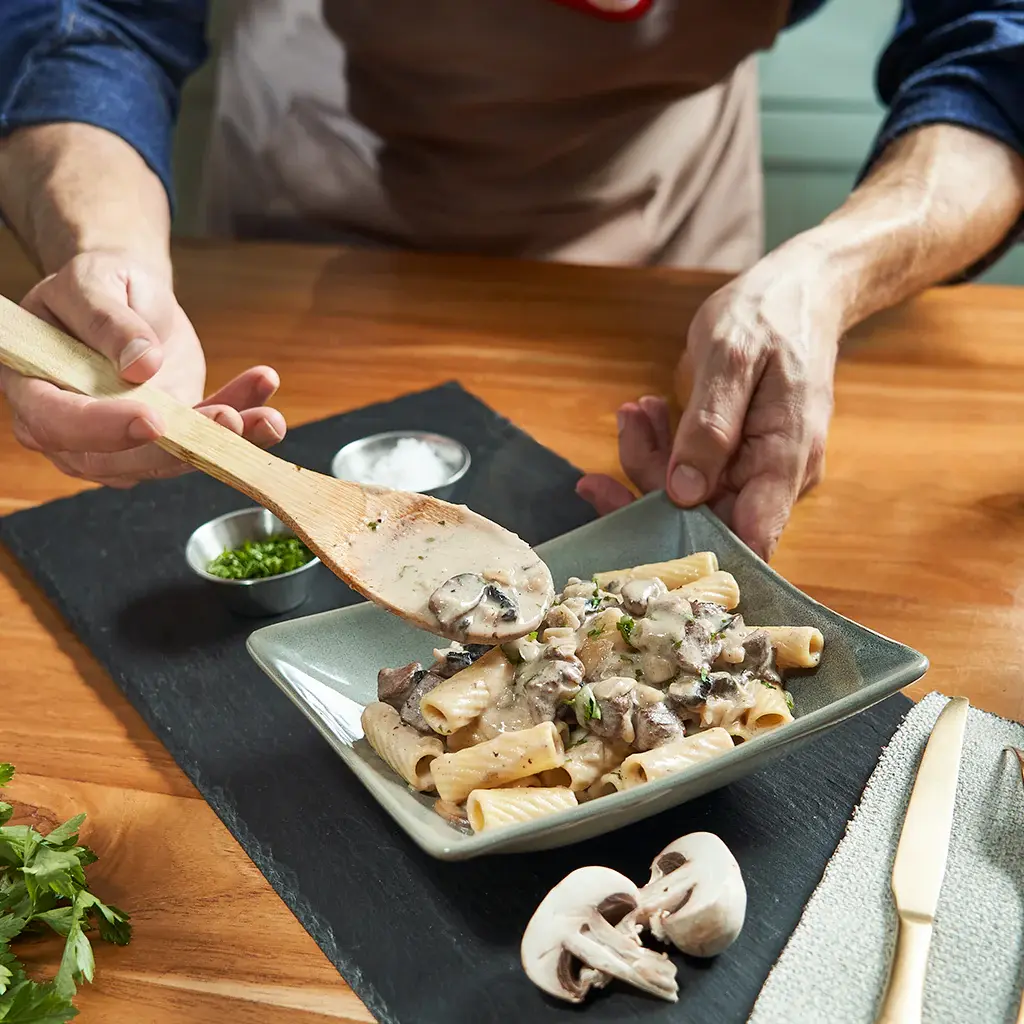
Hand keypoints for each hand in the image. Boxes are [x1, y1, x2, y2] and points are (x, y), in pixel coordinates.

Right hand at [0, 250, 285, 486]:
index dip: (105, 427)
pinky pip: (206, 441)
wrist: (127, 296)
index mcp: (36, 390)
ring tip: (267, 419)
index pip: (61, 421)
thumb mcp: (91, 284)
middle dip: (182, 445)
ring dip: (226, 442)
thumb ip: (106, 321)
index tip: (153, 419)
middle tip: (228, 420)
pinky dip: (243, 425)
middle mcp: (75, 432)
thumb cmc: (96, 287)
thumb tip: (139, 362)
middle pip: (123, 459)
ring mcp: (124, 443)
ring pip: (175, 458)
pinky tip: (268, 404)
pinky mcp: (170, 438)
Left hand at [577, 252, 838, 557]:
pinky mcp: (735, 461)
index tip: (635, 520)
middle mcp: (772, 479)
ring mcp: (754, 472)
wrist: (796, 292)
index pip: (748, 539)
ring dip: (650, 460)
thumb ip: (711, 425)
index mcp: (785, 460)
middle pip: (704, 521)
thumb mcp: (733, 357)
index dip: (693, 548)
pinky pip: (691, 474)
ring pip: (689, 498)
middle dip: (650, 488)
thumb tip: (684, 493)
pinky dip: (663, 449)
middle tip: (624, 431)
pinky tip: (647, 413)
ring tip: (635, 410)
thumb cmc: (769, 316)